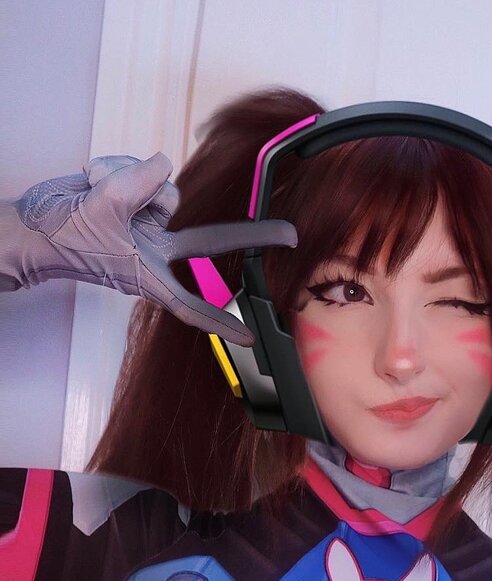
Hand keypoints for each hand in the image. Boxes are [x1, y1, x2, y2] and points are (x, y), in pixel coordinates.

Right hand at [4, 153, 296, 345]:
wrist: (34, 227)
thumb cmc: (65, 236)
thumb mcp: (105, 206)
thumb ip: (142, 185)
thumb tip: (168, 167)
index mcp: (150, 275)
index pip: (194, 303)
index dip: (223, 320)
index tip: (252, 335)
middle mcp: (158, 254)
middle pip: (210, 241)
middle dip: (250, 234)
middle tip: (290, 234)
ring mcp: (150, 229)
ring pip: (167, 192)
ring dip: (136, 183)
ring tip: (103, 189)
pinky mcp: (140, 208)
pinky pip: (149, 178)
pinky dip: (123, 173)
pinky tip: (100, 180)